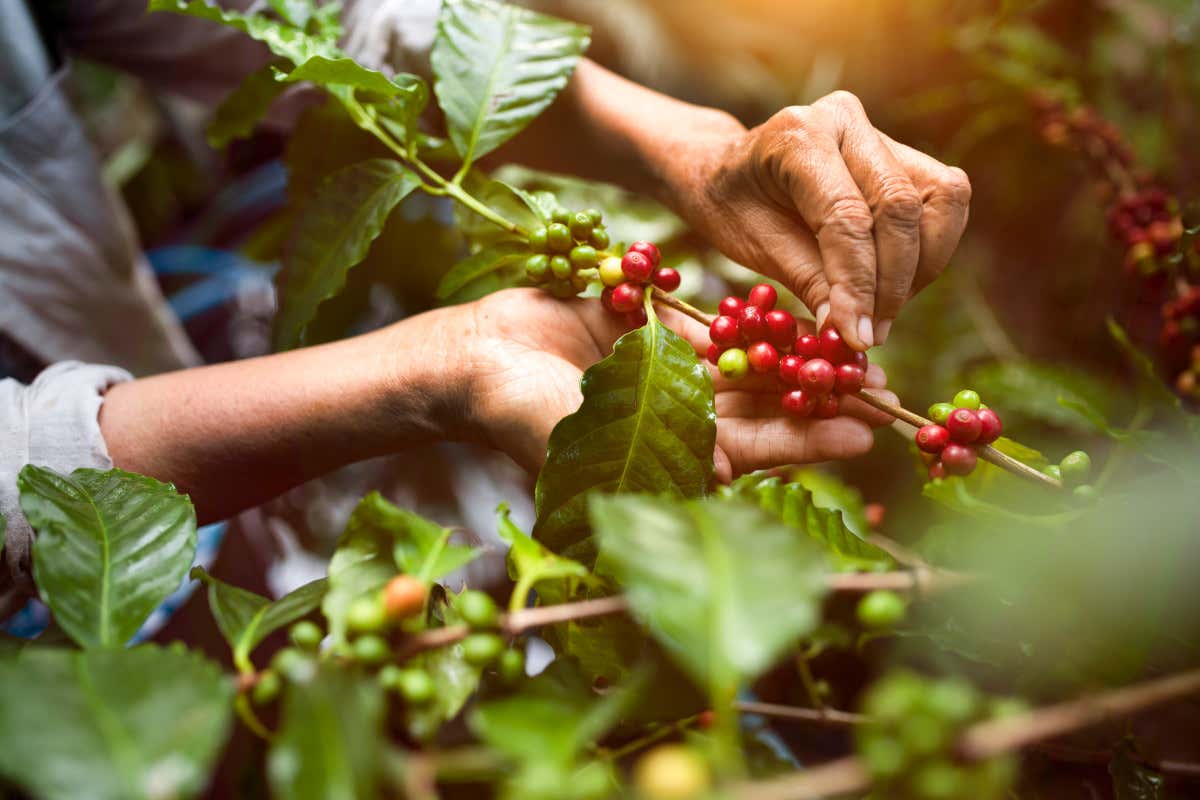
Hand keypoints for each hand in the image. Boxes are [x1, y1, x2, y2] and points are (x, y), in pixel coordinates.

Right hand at [455, 288, 896, 480]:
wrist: (470, 358)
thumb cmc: (513, 411)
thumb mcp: (581, 438)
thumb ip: (651, 451)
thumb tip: (726, 474)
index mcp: (667, 456)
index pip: (752, 452)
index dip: (807, 442)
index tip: (864, 433)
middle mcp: (675, 419)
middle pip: (762, 409)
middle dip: (818, 400)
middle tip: (882, 388)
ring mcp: (664, 374)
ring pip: (745, 365)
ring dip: (796, 357)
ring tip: (854, 345)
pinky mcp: (649, 333)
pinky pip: (710, 326)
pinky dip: (750, 320)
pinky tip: (796, 310)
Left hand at [661, 90, 970, 349]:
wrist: (725, 171)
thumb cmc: (731, 207)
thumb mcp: (752, 246)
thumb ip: (807, 282)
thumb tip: (853, 334)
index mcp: (798, 136)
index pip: (846, 217)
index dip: (858, 284)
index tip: (856, 337)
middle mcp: (846, 121)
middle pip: (900, 206)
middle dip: (893, 283)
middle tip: (870, 334)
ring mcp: (880, 132)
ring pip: (940, 200)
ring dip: (920, 268)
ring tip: (880, 311)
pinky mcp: (904, 154)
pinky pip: (942, 203)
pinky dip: (928, 252)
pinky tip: (891, 284)